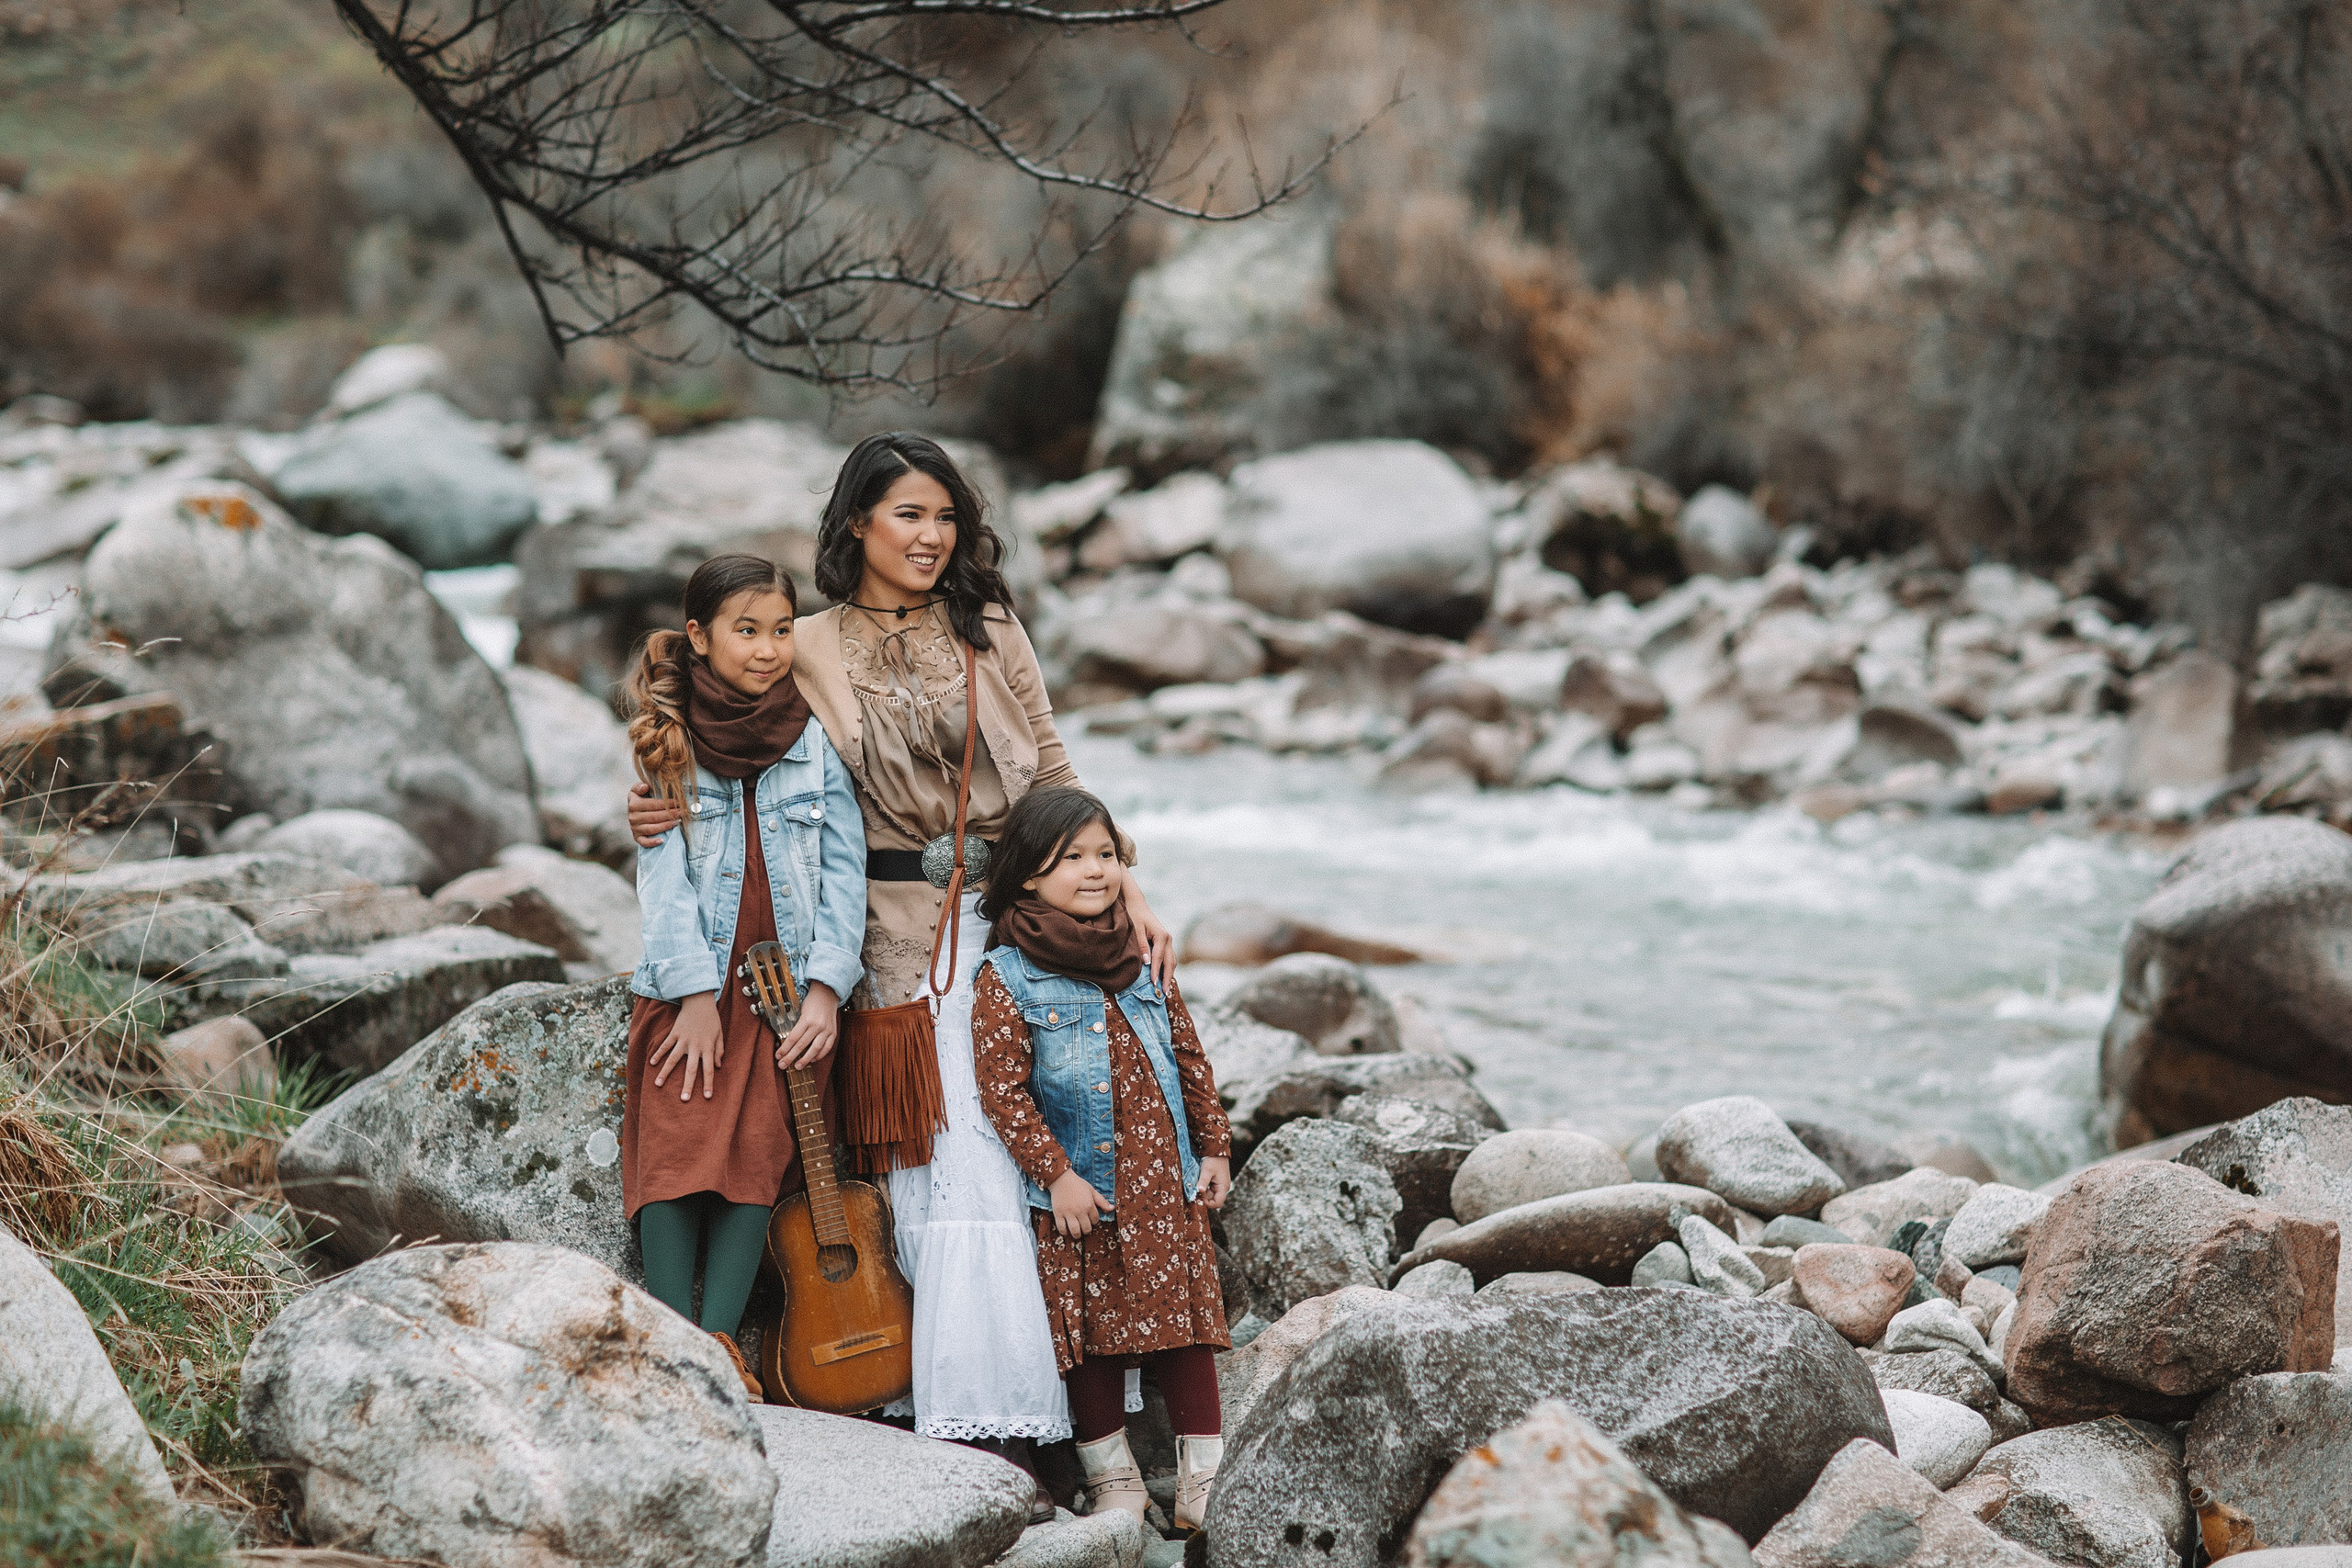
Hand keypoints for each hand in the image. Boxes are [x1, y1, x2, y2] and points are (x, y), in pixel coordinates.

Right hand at [629, 781, 684, 848]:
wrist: (634, 809)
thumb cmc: (641, 797)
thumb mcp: (638, 789)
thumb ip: (639, 786)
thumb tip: (645, 787)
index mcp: (634, 804)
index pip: (653, 805)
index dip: (667, 803)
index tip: (679, 802)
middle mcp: (633, 817)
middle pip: (654, 817)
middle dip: (670, 814)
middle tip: (683, 812)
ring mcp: (634, 828)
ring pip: (652, 829)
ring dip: (666, 826)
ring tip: (678, 821)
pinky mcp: (636, 837)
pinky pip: (644, 842)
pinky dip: (652, 842)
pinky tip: (662, 840)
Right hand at [652, 992, 723, 1100]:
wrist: (700, 1001)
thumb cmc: (711, 1019)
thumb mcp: (720, 1034)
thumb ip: (720, 1050)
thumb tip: (718, 1066)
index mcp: (708, 1047)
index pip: (709, 1070)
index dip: (708, 1084)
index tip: (707, 1097)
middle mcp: (695, 1046)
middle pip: (691, 1069)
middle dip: (688, 1085)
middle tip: (684, 1099)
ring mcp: (683, 1040)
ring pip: (673, 1059)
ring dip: (665, 1072)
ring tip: (658, 1085)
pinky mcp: (674, 1033)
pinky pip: (665, 1046)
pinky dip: (658, 1054)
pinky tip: (652, 1064)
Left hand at [776, 983, 839, 1069]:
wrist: (827, 994)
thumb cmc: (811, 1002)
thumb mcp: (800, 1011)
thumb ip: (795, 1026)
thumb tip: (786, 1042)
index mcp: (807, 1019)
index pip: (793, 1038)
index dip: (784, 1049)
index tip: (778, 1056)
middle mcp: (817, 1025)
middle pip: (802, 1045)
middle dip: (790, 1057)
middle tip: (782, 1065)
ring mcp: (827, 1030)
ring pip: (815, 1049)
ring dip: (805, 1059)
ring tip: (797, 1066)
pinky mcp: (833, 1032)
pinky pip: (827, 1047)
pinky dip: (819, 1055)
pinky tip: (812, 1059)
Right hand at [1048, 1167, 1112, 1238]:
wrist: (1061, 1179)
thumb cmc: (1078, 1184)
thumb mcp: (1092, 1191)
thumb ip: (1102, 1201)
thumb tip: (1112, 1209)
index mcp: (1089, 1205)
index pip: (1095, 1220)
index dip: (1094, 1221)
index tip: (1090, 1219)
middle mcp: (1080, 1210)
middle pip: (1086, 1228)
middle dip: (1087, 1230)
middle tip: (1084, 1229)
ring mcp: (1068, 1213)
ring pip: (1075, 1231)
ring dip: (1077, 1235)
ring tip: (1077, 1233)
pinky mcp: (1058, 1214)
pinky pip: (1061, 1228)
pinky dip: (1064, 1232)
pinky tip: (1066, 1231)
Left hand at [1122, 870, 1174, 989]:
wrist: (1136, 904)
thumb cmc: (1134, 915)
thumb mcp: (1135, 929)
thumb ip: (1141, 945)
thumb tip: (1147, 963)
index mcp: (1161, 935)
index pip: (1159, 958)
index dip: (1157, 972)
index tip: (1153, 984)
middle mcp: (1167, 938)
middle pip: (1170, 962)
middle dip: (1167, 978)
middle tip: (1163, 993)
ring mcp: (1168, 941)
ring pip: (1172, 961)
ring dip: (1169, 975)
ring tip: (1165, 990)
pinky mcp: (1164, 943)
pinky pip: (1168, 959)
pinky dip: (1167, 969)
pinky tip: (1164, 979)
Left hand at [1196, 1156, 1230, 1208]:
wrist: (1217, 1151)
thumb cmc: (1213, 1160)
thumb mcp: (1207, 1170)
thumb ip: (1203, 1181)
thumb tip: (1199, 1191)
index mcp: (1223, 1187)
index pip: (1217, 1203)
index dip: (1208, 1203)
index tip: (1199, 1196)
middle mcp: (1223, 1188)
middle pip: (1213, 1200)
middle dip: (1204, 1197)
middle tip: (1196, 1190)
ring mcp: (1220, 1186)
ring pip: (1211, 1195)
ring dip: (1204, 1193)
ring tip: (1198, 1185)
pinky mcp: (1217, 1183)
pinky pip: (1210, 1190)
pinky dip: (1205, 1189)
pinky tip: (1200, 1182)